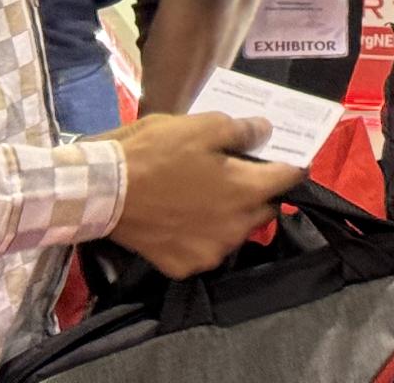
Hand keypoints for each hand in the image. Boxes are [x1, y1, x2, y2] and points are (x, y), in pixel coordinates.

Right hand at [104, 113, 304, 276]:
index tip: (290, 158)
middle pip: (266, 208)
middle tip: (239, 176)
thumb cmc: (156, 153)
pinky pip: (207, 248)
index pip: (290, 178)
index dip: (292, 165)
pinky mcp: (183, 266)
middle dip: (260, 192)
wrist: (101, 192)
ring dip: (232, 215)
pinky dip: (203, 236)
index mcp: (247, 191)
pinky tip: (187, 219)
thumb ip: (244, 130)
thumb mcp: (203, 126)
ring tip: (209, 198)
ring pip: (238, 231)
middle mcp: (236, 227)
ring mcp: (209, 251)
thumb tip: (266, 132)